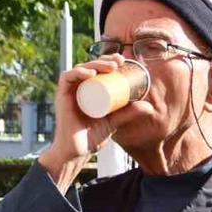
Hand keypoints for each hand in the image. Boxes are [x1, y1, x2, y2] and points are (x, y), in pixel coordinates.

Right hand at [39, 55, 156, 190]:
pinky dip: (78, 73)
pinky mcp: (62, 96)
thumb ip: (129, 113)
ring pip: (81, 69)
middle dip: (105, 60)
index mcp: (90, 89)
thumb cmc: (93, 136)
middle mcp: (79, 87)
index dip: (109, 60)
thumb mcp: (115, 121)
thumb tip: (149, 106)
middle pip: (90, 66)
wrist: (77, 152)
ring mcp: (70, 91)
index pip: (98, 69)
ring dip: (95, 64)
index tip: (123, 61)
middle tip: (119, 62)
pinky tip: (91, 74)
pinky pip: (67, 78)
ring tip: (111, 67)